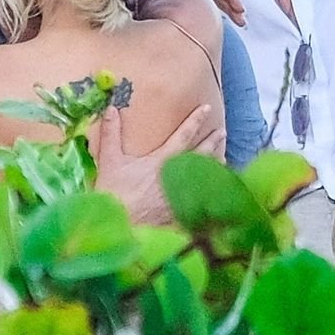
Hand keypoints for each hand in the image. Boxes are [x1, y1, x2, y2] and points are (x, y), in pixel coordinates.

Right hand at [93, 104, 224, 224]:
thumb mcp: (110, 161)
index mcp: (163, 160)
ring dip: (215, 165)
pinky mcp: (184, 211)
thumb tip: (111, 108)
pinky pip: (202, 199)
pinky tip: (215, 190)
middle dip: (213, 142)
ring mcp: (183, 194)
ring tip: (224, 157)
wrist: (121, 225)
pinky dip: (210, 192)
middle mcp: (178, 175)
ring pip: (205, 176)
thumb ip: (111, 134)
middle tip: (222, 132)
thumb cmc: (115, 193)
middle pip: (201, 155)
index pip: (184, 135)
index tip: (206, 108)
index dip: (195, 120)